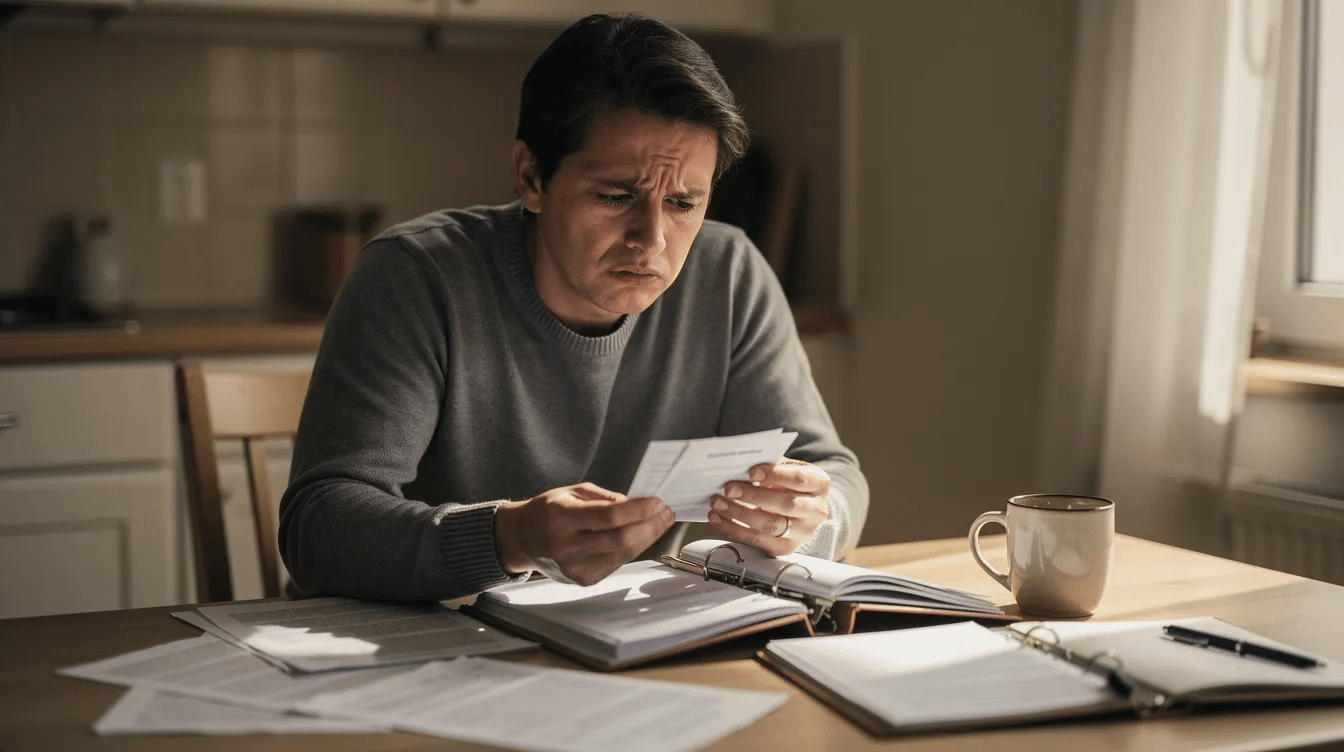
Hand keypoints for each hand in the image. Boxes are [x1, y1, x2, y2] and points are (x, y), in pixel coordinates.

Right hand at [494, 482, 674, 585]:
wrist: (522, 539)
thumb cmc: (547, 511)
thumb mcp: (572, 492)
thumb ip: (606, 497)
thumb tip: (639, 505)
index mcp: (561, 518)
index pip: (609, 516)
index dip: (639, 510)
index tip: (658, 501)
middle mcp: (566, 546)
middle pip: (621, 540)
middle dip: (651, 525)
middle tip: (666, 512)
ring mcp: (574, 567)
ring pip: (623, 554)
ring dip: (648, 537)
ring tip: (661, 522)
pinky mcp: (583, 579)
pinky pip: (616, 563)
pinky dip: (633, 549)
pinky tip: (642, 536)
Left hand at [707, 459, 829, 555]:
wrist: (802, 506)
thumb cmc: (789, 482)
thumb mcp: (786, 467)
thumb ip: (769, 465)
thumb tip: (740, 464)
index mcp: (819, 484)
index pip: (799, 479)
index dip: (775, 475)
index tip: (751, 471)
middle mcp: (816, 510)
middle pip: (786, 505)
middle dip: (753, 496)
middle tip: (728, 489)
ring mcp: (803, 532)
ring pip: (771, 526)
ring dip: (739, 514)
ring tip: (718, 503)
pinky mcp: (787, 547)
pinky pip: (759, 542)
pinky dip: (735, 530)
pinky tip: (719, 519)